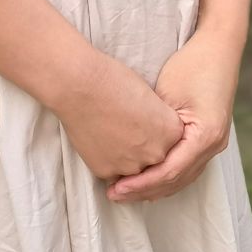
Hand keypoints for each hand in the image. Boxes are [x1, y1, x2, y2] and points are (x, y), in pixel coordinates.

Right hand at [51, 50, 184, 185]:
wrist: (80, 85)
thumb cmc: (113, 81)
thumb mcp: (149, 96)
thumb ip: (156, 121)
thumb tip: (151, 130)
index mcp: (171, 132)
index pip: (169, 141)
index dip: (154, 130)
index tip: (143, 120)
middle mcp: (156, 154)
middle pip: (153, 157)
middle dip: (142, 147)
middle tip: (126, 128)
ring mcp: (132, 166)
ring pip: (133, 169)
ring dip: (125, 157)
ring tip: (110, 133)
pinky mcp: (107, 171)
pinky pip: (111, 171)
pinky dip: (106, 159)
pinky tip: (98, 139)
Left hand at [105, 34, 237, 203]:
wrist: (219, 47)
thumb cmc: (191, 64)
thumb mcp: (167, 94)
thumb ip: (154, 127)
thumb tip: (131, 154)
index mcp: (206, 136)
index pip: (169, 171)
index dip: (140, 183)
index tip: (115, 188)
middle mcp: (214, 145)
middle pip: (176, 180)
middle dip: (144, 190)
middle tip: (114, 195)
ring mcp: (215, 143)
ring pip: (183, 178)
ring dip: (155, 188)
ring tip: (126, 192)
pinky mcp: (209, 137)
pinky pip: (187, 166)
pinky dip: (166, 177)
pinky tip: (146, 181)